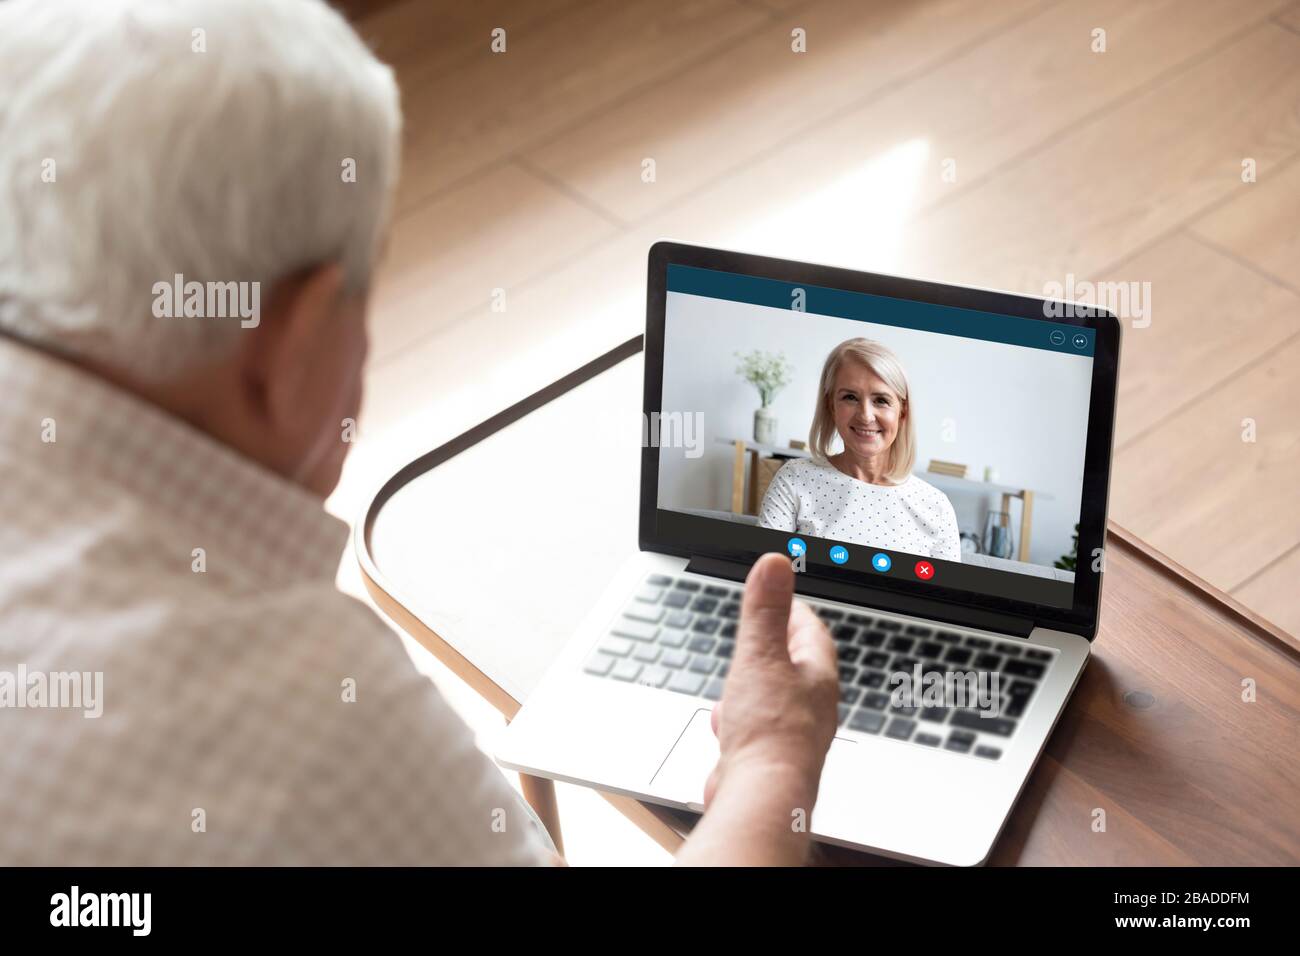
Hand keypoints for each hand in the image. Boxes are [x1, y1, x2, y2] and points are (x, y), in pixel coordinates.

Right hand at [704, 552, 837, 810]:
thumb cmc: (769, 731)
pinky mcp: (773, 758)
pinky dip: (741, 719)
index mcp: (818, 675)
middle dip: (770, 649)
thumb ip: (763, 610)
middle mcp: (812, 705)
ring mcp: (794, 734)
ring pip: (774, 697)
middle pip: (794, 665)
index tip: (778, 595)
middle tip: (757, 635)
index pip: (811, 630)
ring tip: (737, 681)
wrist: (763, 796)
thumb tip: (775, 563)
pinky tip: (726, 726)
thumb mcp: (760, 656)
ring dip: (752, 686)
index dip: (792, 610)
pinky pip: (757, 728)